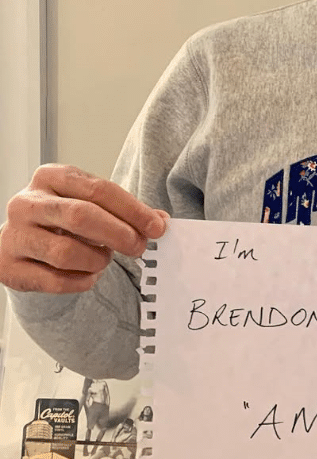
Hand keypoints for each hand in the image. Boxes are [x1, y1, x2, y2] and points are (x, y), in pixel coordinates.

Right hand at [0, 164, 167, 294]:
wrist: (22, 241)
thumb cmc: (63, 218)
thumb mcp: (91, 202)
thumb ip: (124, 210)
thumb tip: (160, 221)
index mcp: (51, 177)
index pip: (99, 189)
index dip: (133, 210)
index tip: (157, 226)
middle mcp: (27, 203)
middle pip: (81, 216)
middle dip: (119, 234)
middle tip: (139, 247)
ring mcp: (14, 235)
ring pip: (65, 252)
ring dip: (97, 260)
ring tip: (105, 260)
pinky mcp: (8, 267)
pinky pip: (54, 281)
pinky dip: (81, 281)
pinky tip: (89, 276)